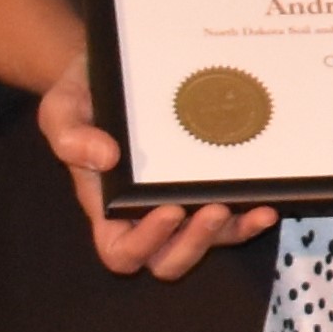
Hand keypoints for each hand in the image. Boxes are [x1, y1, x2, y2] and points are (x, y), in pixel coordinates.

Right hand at [39, 63, 272, 279]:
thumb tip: (103, 157)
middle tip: (213, 209)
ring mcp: (179, 203)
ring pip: (206, 243)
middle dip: (194, 243)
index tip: (167, 210)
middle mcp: (143, 214)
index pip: (121, 250)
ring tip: (256, 209)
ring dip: (231, 233)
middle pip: (168, 260)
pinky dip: (249, 217)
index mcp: (105, 206)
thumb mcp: (63, 108)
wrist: (109, 71)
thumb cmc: (82, 96)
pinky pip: (230, 218)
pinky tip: (269, 202)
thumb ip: (70, 135)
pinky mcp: (206, 187)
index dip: (144, 244)